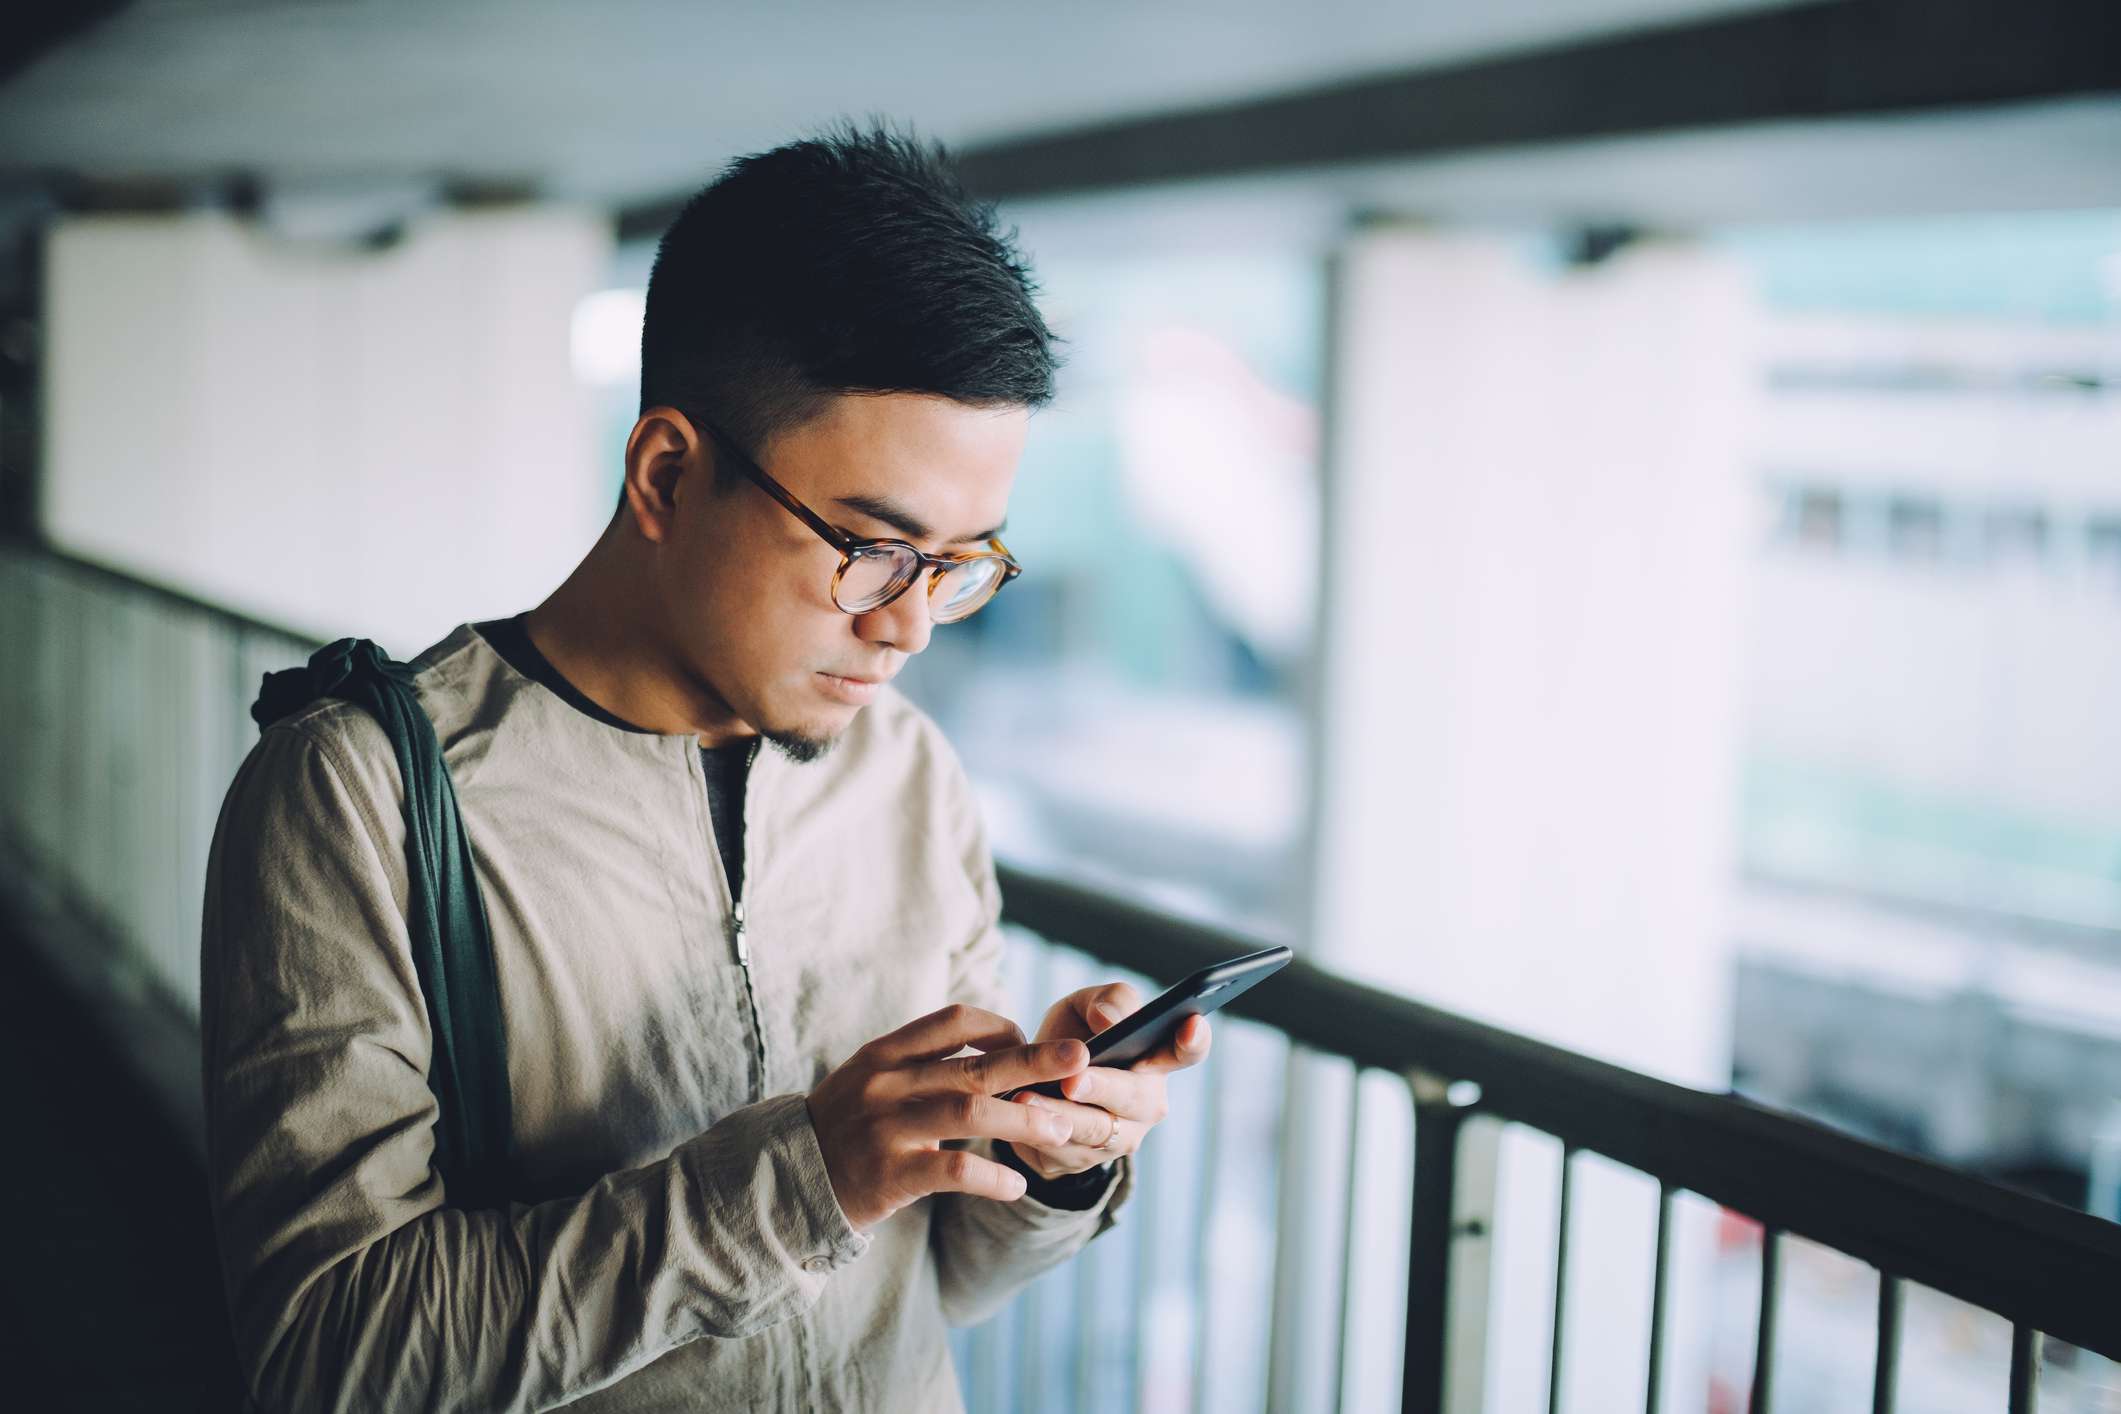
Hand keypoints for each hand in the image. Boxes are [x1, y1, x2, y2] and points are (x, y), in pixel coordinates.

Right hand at [807, 1003, 1089, 1231]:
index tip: (1028, 1044)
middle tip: (1081, 1061)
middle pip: (975, 1066)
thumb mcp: (872, 1078)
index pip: (954, 1020)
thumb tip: (996, 1048)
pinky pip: (953, 1171)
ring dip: (1024, 1119)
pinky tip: (1016, 1185)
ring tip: (1063, 1130)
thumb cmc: (845, 1127)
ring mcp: (886, 1129)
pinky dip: (991, 1177)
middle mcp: (887, 1084)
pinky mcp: (889, 1175)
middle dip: (1035, 1062)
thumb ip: (923, 1062)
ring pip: (971, 1113)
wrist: (786, 1179)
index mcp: (886, 1053)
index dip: (1000, 1027)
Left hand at [1002, 982, 1212, 1181]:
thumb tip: (1110, 1020)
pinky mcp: (1080, 1162)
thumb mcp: (1084, 1008)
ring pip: (1094, 1131)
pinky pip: (1061, 1154)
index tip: (1190, 1023)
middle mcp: (1147, 1103)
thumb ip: (1105, 1000)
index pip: (1188, 1049)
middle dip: (1102, 1088)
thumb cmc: (1072, 1038)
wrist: (1033, 1084)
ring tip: (1027, 1099)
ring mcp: (1118, 1138)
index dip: (1193, 1039)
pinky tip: (1014, 1121)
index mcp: (1157, 1059)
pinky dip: (1036, 1137)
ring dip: (1060, 1116)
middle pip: (1134, 1098)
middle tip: (1073, 1080)